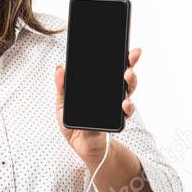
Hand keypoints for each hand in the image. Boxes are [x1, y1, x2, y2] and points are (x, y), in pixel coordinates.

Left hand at [54, 47, 141, 167]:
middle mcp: (111, 93)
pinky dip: (127, 107)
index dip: (117, 56)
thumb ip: (61, 87)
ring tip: (128, 75)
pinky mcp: (117, 120)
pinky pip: (126, 112)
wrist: (81, 146)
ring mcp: (116, 106)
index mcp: (98, 86)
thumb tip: (59, 68)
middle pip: (123, 75)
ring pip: (128, 90)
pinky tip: (125, 103)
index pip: (109, 68)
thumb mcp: (62, 103)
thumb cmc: (73, 123)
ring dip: (130, 81)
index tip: (122, 45)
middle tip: (131, 55)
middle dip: (130, 63)